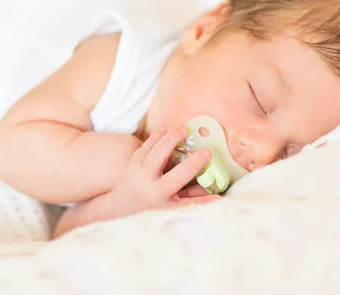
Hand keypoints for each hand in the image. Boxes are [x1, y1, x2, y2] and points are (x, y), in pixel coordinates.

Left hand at [106, 126, 220, 217]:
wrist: (122, 209)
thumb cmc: (153, 211)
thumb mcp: (173, 209)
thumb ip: (194, 202)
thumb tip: (218, 197)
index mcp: (159, 194)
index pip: (179, 176)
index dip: (194, 164)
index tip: (207, 152)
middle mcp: (146, 180)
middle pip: (159, 155)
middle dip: (173, 141)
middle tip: (187, 130)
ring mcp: (136, 171)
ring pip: (150, 148)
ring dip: (164, 136)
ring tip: (179, 128)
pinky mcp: (131, 164)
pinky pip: (143, 147)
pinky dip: (154, 138)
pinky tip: (163, 130)